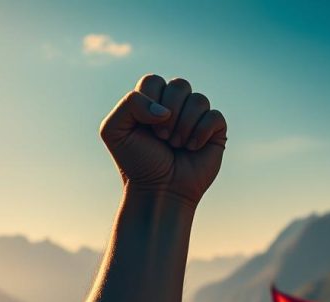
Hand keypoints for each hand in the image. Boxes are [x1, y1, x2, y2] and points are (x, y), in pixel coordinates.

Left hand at [100, 75, 226, 205]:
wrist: (158, 191)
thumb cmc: (136, 162)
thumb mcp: (114, 131)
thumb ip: (129, 104)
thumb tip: (166, 110)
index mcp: (151, 101)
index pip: (153, 81)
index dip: (149, 102)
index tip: (144, 127)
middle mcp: (174, 105)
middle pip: (179, 85)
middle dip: (169, 114)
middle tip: (161, 138)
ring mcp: (196, 116)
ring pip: (199, 99)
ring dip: (184, 126)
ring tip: (176, 145)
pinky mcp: (215, 130)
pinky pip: (214, 116)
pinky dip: (201, 133)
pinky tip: (192, 148)